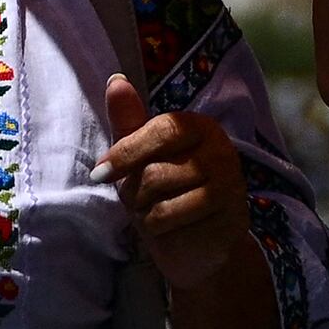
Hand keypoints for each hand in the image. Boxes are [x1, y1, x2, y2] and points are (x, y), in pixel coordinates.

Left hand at [98, 74, 250, 288]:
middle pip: (153, 171)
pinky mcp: (226, 216)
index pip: (160, 130)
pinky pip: (168, 221)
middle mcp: (221, 150)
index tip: (99, 173)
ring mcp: (228, 184)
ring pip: (157, 198)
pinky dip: (157, 230)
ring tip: (158, 215)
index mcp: (201, 127)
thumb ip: (130, 121)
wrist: (201, 248)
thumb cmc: (168, 197)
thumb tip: (116, 81)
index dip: (125, 153)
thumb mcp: (143, 158)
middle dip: (134, 192)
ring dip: (144, 213)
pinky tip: (171, 230)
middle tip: (141, 202)